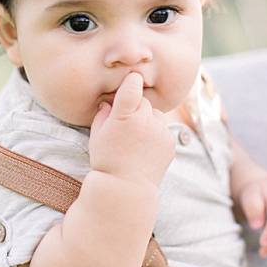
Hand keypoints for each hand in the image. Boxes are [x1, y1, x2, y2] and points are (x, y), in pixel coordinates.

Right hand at [89, 72, 174, 186]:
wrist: (125, 187)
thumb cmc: (106, 159)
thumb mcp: (97, 134)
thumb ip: (103, 113)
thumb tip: (109, 101)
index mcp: (124, 116)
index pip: (132, 85)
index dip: (131, 80)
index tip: (131, 79)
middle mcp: (146, 121)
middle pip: (143, 101)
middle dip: (135, 107)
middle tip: (124, 123)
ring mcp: (160, 132)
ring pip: (155, 114)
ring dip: (147, 119)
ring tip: (135, 137)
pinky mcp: (170, 142)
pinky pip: (162, 128)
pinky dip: (155, 132)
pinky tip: (144, 146)